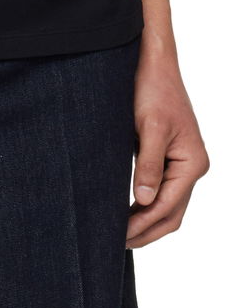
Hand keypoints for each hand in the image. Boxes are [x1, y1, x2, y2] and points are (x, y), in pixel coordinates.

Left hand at [127, 36, 210, 247]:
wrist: (153, 64)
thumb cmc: (152, 89)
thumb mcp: (150, 128)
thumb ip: (148, 166)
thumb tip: (144, 201)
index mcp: (193, 163)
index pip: (167, 206)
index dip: (142, 224)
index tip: (117, 236)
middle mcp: (192, 167)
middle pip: (172, 214)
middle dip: (146, 231)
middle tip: (114, 244)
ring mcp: (183, 166)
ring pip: (167, 207)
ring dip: (146, 223)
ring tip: (118, 235)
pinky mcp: (170, 160)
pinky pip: (161, 192)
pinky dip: (145, 207)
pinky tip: (125, 213)